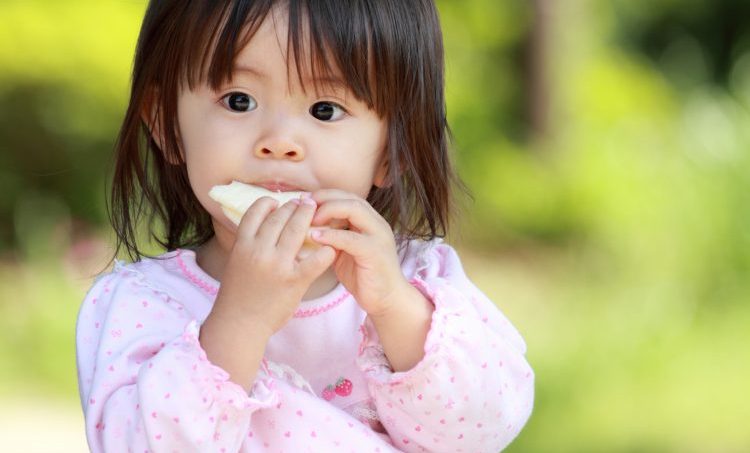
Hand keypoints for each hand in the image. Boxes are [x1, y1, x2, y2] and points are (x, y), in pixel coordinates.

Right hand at [214, 196, 336, 333]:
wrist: (240, 324)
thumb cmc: (238, 294)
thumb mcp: (236, 262)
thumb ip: (249, 243)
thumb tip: (264, 223)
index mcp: (242, 245)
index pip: (256, 212)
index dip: (269, 202)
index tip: (278, 201)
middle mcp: (259, 251)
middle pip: (279, 217)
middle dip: (294, 206)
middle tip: (306, 202)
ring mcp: (277, 265)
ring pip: (296, 230)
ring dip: (308, 217)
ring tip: (317, 212)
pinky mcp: (294, 281)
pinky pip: (315, 259)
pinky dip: (325, 250)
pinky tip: (331, 245)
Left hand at [309, 189, 410, 316]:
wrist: (387, 300)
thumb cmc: (364, 277)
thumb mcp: (345, 251)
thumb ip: (333, 237)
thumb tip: (306, 227)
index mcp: (370, 222)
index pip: (348, 197)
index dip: (325, 195)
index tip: (304, 200)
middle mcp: (377, 224)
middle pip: (351, 198)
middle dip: (325, 198)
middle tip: (304, 205)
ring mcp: (378, 236)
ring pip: (354, 210)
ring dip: (328, 211)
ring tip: (309, 219)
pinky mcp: (375, 252)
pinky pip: (350, 238)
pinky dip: (331, 235)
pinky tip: (315, 237)